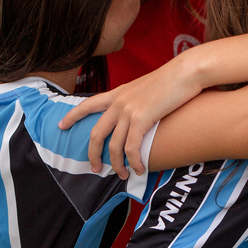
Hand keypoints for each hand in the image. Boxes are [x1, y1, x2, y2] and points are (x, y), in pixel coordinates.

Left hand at [59, 53, 204, 177]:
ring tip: (123, 175)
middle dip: (93, 154)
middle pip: (96, 133)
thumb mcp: (146, 87)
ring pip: (113, 146)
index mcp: (118, 93)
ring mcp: (129, 110)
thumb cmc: (173, 80)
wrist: (186, 72)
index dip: (72, 116)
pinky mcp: (142, 119)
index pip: (88, 104)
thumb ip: (136, 100)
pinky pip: (131, 148)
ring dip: (117, 165)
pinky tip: (140, 169)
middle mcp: (119, 102)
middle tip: (95, 169)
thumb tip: (138, 114)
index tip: (61, 125)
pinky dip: (133, 162)